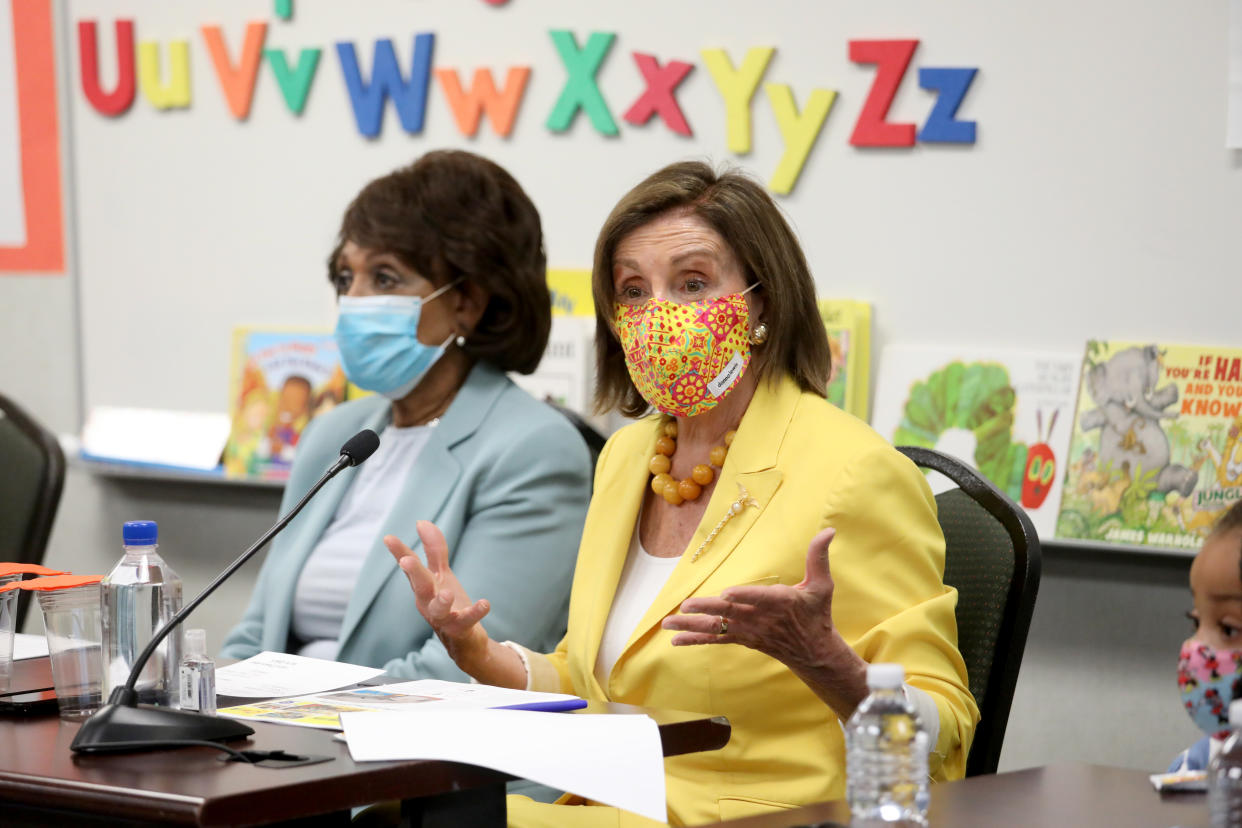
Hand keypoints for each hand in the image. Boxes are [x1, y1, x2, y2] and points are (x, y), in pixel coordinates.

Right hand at [384, 521, 490, 667]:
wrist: (463, 641)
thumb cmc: (448, 603)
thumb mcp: (441, 574)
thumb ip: (433, 549)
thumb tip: (421, 522)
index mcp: (423, 587)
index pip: (409, 567)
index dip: (399, 552)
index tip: (388, 537)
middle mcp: (428, 602)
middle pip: (419, 586)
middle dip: (413, 573)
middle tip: (405, 561)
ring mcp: (443, 617)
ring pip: (438, 610)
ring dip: (441, 602)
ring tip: (446, 593)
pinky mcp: (461, 628)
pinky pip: (467, 620)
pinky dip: (475, 612)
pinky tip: (485, 603)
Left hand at [660, 527, 867, 717]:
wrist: (814, 652)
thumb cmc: (816, 614)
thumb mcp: (822, 585)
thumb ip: (819, 557)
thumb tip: (828, 530)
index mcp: (780, 603)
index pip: (760, 598)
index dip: (744, 596)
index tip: (727, 594)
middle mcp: (761, 619)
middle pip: (731, 613)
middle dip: (707, 610)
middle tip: (685, 607)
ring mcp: (749, 631)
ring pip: (718, 628)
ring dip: (692, 627)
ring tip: (669, 624)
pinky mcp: (742, 639)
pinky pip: (716, 640)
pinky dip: (695, 640)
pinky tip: (675, 641)